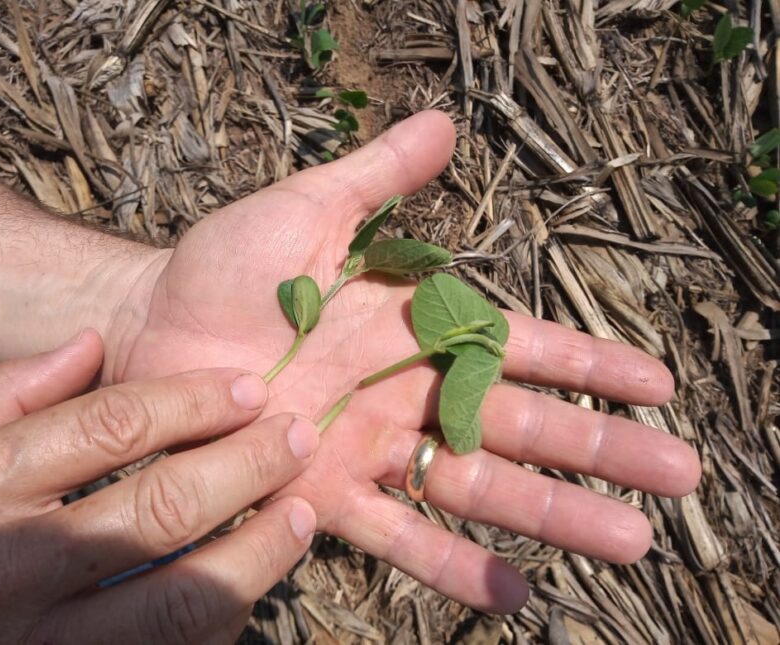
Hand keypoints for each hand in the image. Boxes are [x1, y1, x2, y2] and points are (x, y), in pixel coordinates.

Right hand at [0, 331, 318, 643]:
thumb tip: (91, 343)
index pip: (110, 428)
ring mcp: (34, 642)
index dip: (195, 402)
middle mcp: (5, 569)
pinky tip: (247, 585)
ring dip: (256, 555)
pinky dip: (217, 622)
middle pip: (160, 511)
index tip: (251, 390)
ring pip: (176, 603)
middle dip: (245, 468)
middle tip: (299, 440)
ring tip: (301, 516)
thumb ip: (5, 396)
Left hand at [111, 111, 701, 612]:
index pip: (522, 346)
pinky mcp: (323, 493)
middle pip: (522, 426)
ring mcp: (371, 450)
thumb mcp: (307, 207)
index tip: (657, 385)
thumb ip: (377, 177)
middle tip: (677, 479)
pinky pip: (395, 534)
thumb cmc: (225, 266)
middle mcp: (407, 393)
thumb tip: (445, 125)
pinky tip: (509, 595)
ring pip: (478, 488)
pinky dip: (450, 564)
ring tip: (627, 545)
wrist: (152, 329)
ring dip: (552, 515)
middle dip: (601, 450)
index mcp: (414, 325)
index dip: (590, 364)